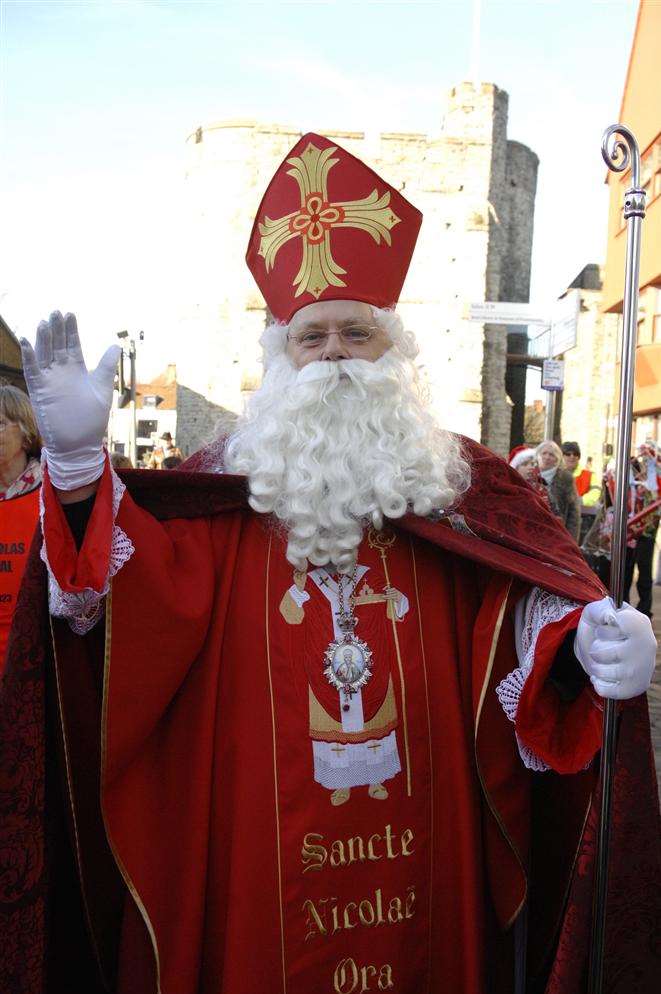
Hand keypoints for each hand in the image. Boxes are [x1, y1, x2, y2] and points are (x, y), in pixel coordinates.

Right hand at [20, 311, 119, 489]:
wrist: (80, 443)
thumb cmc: (93, 418)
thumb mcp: (103, 389)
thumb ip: (107, 367)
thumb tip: (116, 345)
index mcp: (77, 370)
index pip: (72, 344)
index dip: (71, 330)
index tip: (70, 314)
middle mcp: (61, 372)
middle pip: (56, 345)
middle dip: (57, 329)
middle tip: (56, 312)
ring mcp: (49, 380)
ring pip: (44, 354)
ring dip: (43, 339)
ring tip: (44, 322)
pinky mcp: (40, 390)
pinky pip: (32, 370)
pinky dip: (29, 356)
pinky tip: (27, 341)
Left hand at [574, 596, 656, 699]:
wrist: (597, 648)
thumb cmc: (599, 627)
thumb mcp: (595, 612)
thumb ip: (602, 609)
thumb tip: (611, 616)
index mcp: (640, 623)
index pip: (624, 626)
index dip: (605, 629)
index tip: (604, 628)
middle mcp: (648, 646)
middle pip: (607, 652)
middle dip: (596, 647)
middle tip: (603, 645)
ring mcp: (644, 668)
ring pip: (604, 671)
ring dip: (596, 666)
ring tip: (602, 660)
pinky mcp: (638, 687)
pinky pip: (608, 690)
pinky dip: (599, 684)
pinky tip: (603, 676)